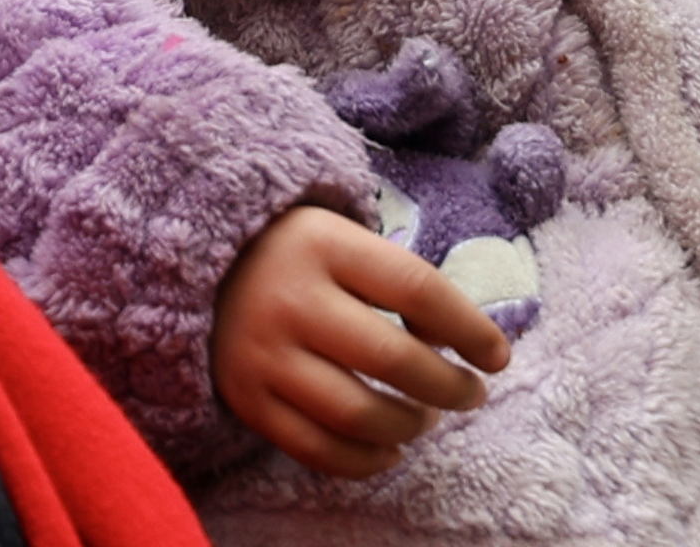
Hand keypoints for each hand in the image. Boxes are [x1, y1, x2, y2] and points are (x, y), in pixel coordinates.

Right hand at [211, 204, 509, 477]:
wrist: (201, 268)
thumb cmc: (296, 254)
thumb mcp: (343, 238)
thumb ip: (397, 281)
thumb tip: (462, 342)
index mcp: (325, 244)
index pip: (418, 289)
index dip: (470, 328)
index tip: (499, 355)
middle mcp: (292, 299)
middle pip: (391, 358)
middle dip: (448, 386)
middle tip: (471, 393)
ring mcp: (264, 355)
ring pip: (356, 413)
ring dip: (408, 425)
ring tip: (426, 419)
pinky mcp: (246, 400)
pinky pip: (315, 449)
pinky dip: (364, 460)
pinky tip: (390, 450)